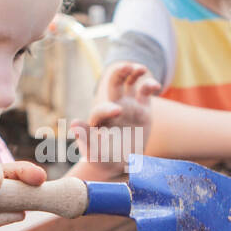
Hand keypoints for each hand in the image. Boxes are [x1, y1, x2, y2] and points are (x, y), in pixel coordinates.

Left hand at [67, 62, 161, 180]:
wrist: (118, 163)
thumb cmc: (102, 159)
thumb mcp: (93, 152)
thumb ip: (85, 137)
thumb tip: (74, 123)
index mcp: (99, 118)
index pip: (102, 109)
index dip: (108, 108)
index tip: (117, 111)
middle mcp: (113, 107)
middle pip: (114, 83)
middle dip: (119, 73)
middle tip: (127, 66)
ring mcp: (128, 106)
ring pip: (130, 83)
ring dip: (134, 72)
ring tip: (141, 68)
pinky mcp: (143, 110)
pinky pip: (146, 93)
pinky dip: (150, 86)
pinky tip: (156, 85)